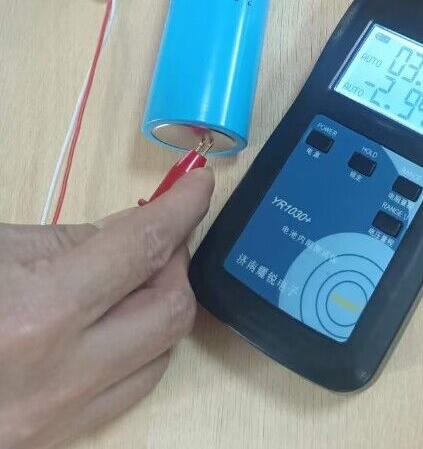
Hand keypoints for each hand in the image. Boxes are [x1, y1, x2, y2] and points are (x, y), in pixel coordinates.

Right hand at [0, 169, 213, 447]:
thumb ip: (74, 240)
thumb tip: (138, 228)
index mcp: (35, 318)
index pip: (141, 249)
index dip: (181, 209)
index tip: (199, 186)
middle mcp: (55, 378)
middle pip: (170, 310)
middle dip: (175, 262)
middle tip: (156, 234)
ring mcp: (54, 420)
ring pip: (161, 354)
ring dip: (159, 305)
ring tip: (129, 277)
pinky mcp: (53, 440)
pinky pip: (128, 389)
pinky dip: (138, 346)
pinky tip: (112, 321)